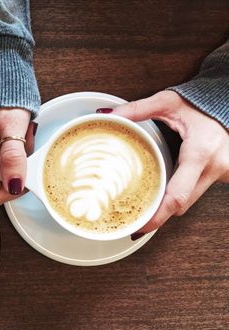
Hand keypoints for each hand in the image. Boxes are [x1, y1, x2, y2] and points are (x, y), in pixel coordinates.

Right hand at [0, 108, 35, 206]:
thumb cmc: (3, 95)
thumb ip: (14, 157)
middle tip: (24, 146)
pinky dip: (8, 159)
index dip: (13, 189)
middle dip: (15, 173)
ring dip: (13, 165)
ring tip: (19, 139)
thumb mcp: (14, 124)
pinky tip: (11, 141)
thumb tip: (15, 186)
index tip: (27, 170)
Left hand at [111, 91, 228, 233]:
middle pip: (182, 205)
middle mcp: (213, 168)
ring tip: (146, 206)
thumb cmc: (203, 102)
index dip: (158, 216)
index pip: (177, 196)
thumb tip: (110, 116)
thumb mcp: (169, 102)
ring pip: (190, 201)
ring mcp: (221, 174)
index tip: (140, 227)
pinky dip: (180, 193)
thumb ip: (139, 109)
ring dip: (169, 204)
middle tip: (136, 221)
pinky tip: (165, 191)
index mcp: (200, 153)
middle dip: (159, 214)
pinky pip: (196, 192)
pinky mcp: (221, 175)